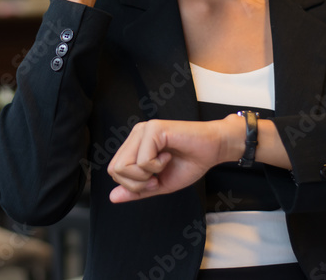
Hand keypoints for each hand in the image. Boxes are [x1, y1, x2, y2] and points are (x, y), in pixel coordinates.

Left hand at [107, 116, 243, 202]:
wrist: (213, 150)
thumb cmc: (190, 162)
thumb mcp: (159, 184)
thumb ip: (136, 190)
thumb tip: (113, 197)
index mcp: (134, 146)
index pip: (114, 171)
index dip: (132, 185)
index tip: (153, 181)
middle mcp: (135, 135)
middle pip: (115, 169)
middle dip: (137, 183)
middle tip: (157, 177)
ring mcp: (143, 130)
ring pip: (124, 166)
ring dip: (146, 175)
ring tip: (163, 165)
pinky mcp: (153, 129)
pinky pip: (143, 160)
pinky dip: (157, 166)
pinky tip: (168, 156)